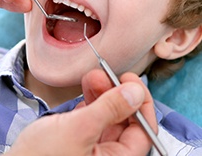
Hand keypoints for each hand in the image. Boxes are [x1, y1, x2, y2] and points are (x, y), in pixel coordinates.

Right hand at [6, 70, 155, 155]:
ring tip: (92, 76)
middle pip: (124, 121)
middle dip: (116, 94)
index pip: (142, 132)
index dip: (140, 103)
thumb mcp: (79, 129)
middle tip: (107, 73)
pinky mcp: (78, 140)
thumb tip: (136, 91)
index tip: (131, 79)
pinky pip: (92, 118)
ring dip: (102, 94)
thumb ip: (110, 109)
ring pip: (107, 117)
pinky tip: (86, 89)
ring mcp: (92, 149)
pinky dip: (90, 101)